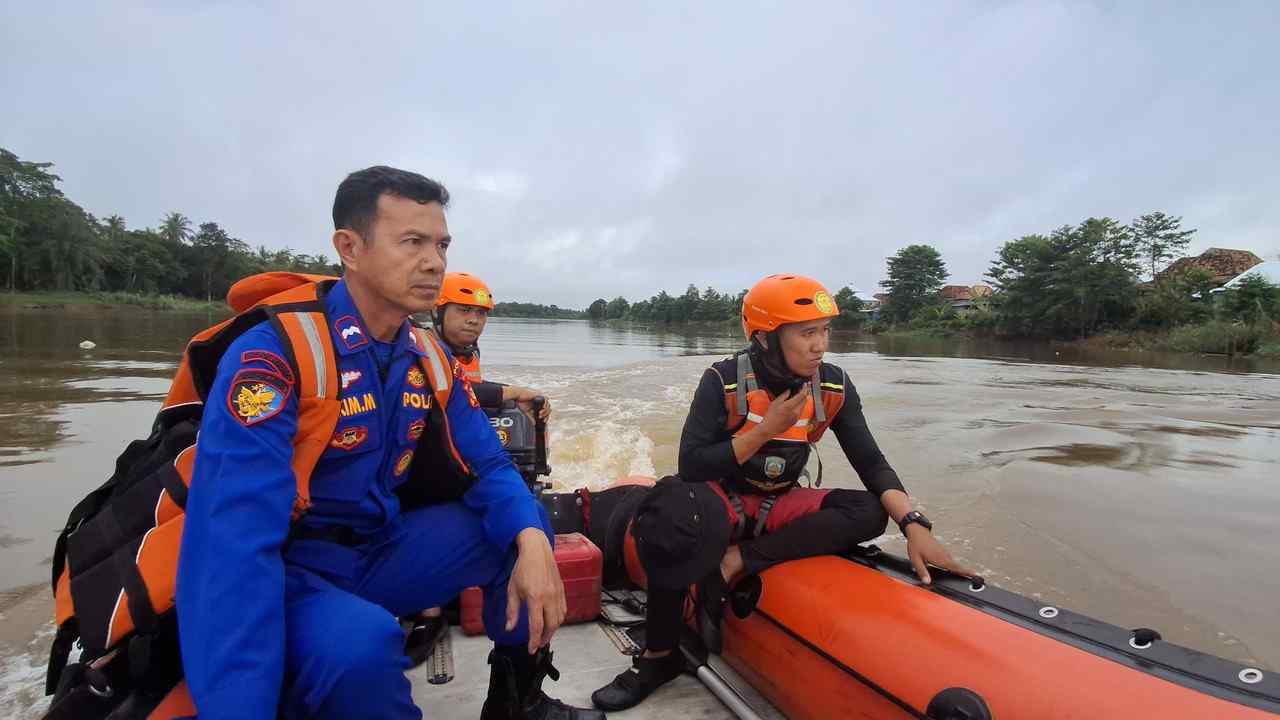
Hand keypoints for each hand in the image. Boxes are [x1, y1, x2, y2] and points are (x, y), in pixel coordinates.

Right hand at [502, 386, 551, 420]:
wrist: (517, 396)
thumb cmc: (521, 402)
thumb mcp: (527, 412)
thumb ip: (531, 417)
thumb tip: (534, 423)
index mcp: (538, 405)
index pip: (546, 411)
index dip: (546, 417)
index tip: (544, 421)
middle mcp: (540, 401)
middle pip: (548, 409)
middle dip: (546, 415)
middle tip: (541, 417)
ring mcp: (540, 398)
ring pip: (548, 405)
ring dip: (545, 411)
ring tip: (540, 414)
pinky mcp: (539, 394)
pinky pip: (546, 399)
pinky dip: (545, 404)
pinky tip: (542, 408)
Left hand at [505, 528, 566, 652]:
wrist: (537, 551)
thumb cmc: (522, 569)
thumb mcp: (512, 590)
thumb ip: (512, 611)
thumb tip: (509, 628)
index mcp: (535, 598)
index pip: (536, 626)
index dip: (533, 640)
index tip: (531, 650)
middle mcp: (549, 597)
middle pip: (551, 625)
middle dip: (545, 638)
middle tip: (537, 644)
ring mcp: (557, 594)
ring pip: (559, 619)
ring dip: (552, 630)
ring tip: (544, 635)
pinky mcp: (562, 590)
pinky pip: (563, 609)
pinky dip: (558, 619)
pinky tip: (552, 621)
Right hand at [756, 387, 807, 435]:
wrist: (770, 429)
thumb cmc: (770, 417)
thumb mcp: (775, 403)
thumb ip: (783, 395)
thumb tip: (789, 390)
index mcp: (789, 406)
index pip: (801, 396)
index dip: (804, 389)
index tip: (804, 385)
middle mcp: (795, 412)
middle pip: (805, 400)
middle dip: (805, 393)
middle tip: (803, 388)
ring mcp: (796, 417)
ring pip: (803, 406)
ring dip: (803, 400)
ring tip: (800, 395)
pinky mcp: (796, 421)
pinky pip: (801, 411)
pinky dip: (801, 405)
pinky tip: (797, 403)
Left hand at [905, 524, 975, 584]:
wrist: (917, 531)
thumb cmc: (916, 544)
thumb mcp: (915, 559)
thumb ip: (922, 571)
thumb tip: (927, 582)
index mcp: (939, 558)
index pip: (954, 567)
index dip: (965, 572)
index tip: (975, 575)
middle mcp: (944, 555)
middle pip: (957, 566)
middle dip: (965, 572)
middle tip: (975, 577)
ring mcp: (944, 552)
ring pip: (953, 563)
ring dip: (959, 569)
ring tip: (966, 574)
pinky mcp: (942, 551)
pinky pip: (950, 560)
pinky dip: (953, 565)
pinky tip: (952, 569)